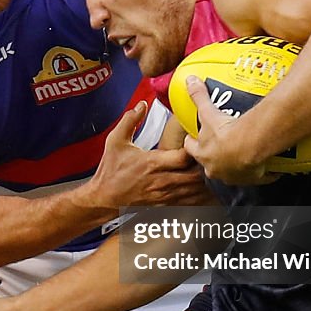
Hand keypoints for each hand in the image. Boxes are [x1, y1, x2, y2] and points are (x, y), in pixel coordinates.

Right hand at [89, 101, 212, 206]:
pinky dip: (197, 195)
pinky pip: (189, 203)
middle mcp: (161, 181)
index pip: (183, 157)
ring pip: (195, 191)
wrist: (104, 199)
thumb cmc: (110, 171)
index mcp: (152, 163)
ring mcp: (164, 195)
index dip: (193, 149)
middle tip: (206, 156)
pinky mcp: (165, 206)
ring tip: (206, 171)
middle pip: (195, 175)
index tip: (194, 141)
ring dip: (203, 181)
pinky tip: (200, 189)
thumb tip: (141, 105)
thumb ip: (130, 121)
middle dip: (203, 165)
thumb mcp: (116, 141)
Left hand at [180, 77, 278, 185]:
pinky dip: (263, 172)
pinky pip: (258, 177)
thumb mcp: (208, 112)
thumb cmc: (226, 133)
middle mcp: (216, 168)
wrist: (248, 147)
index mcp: (203, 154)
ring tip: (247, 154)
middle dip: (215, 156)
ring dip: (238, 165)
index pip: (192, 148)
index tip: (195, 136)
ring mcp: (233, 176)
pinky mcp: (252, 179)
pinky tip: (269, 164)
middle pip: (212, 163)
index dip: (193, 141)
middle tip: (224, 145)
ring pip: (234, 172)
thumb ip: (199, 96)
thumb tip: (190, 81)